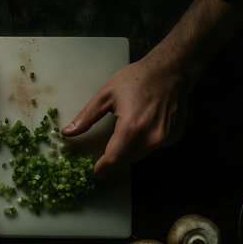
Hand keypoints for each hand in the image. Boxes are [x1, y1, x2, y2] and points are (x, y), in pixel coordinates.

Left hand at [61, 53, 189, 179]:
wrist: (170, 71)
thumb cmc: (137, 79)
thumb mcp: (105, 95)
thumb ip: (86, 117)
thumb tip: (68, 132)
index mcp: (131, 127)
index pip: (114, 159)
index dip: (103, 168)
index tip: (97, 172)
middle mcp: (151, 137)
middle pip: (127, 158)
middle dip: (116, 153)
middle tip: (112, 138)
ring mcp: (165, 138)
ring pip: (141, 153)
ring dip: (131, 147)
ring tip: (130, 124)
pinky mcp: (174, 136)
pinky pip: (154, 146)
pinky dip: (147, 140)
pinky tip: (146, 122)